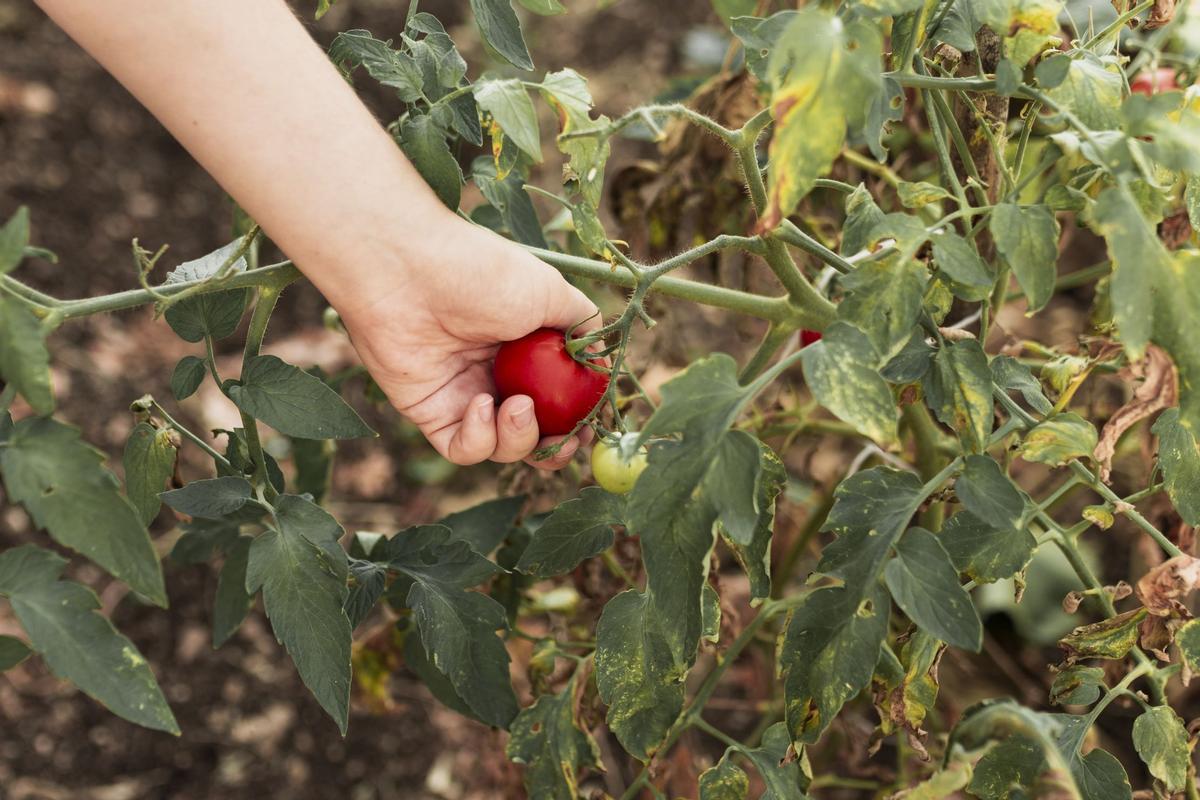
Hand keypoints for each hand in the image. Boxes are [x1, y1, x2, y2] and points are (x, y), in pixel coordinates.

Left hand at [335, 211, 599, 468]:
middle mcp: (498, 375)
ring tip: (518, 406)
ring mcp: (464, 396)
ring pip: (503, 447)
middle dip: (556, 448)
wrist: (410, 270)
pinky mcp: (431, 412)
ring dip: (521, 438)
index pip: (561, 400)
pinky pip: (464, 448)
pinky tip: (482, 406)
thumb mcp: (551, 291)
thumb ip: (582, 326)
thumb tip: (602, 363)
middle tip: (566, 440)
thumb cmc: (482, 272)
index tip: (591, 425)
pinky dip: (481, 438)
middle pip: (535, 434)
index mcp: (528, 349)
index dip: (579, 420)